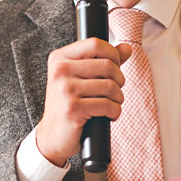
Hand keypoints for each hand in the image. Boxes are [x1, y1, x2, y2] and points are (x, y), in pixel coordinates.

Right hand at [35, 38, 131, 166]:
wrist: (52, 135)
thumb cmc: (69, 105)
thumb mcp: (81, 78)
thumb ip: (103, 60)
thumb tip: (127, 48)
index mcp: (60, 58)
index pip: (95, 44)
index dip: (113, 55)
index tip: (114, 69)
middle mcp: (60, 71)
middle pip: (107, 65)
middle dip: (119, 80)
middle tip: (115, 92)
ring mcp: (65, 90)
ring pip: (110, 86)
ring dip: (118, 98)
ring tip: (113, 105)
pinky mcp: (73, 109)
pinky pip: (107, 105)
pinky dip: (115, 112)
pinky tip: (110, 116)